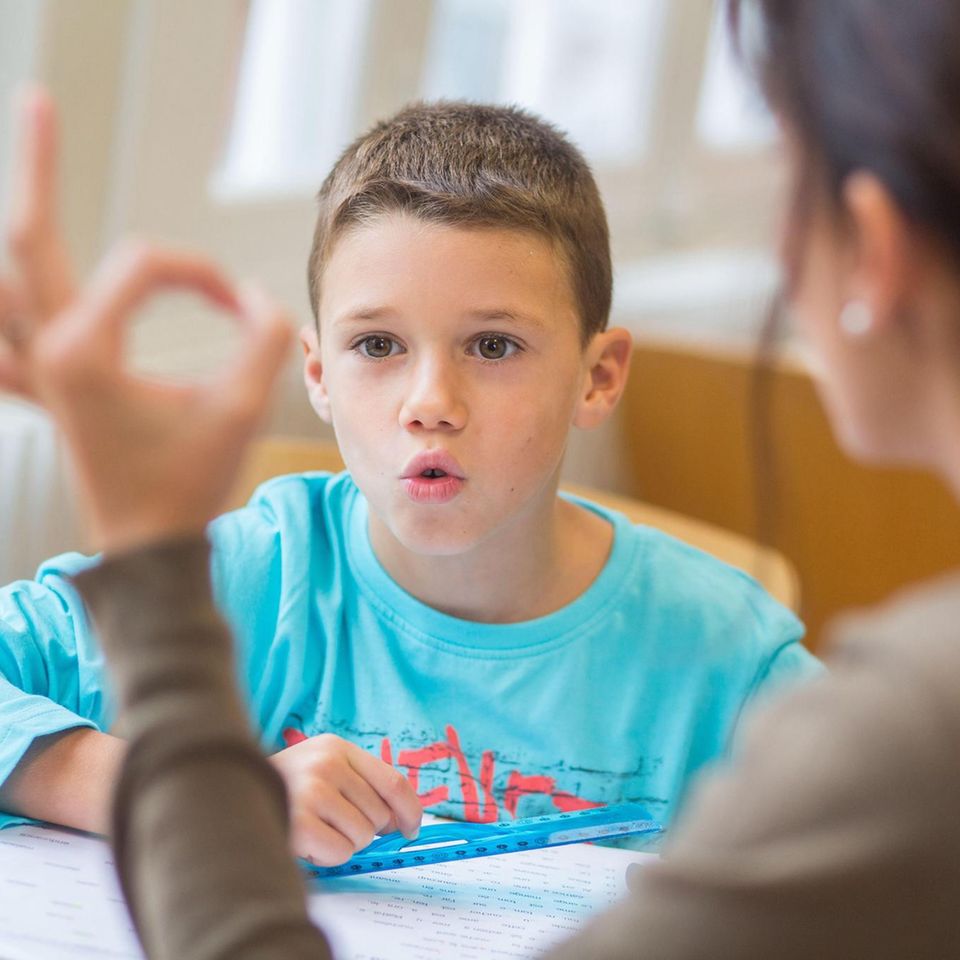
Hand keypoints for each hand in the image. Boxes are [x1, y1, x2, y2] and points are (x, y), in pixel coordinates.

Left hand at [0, 90, 292, 552]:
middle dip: (36, 167)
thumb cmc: (190, 485)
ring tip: (24, 187)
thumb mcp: (240, 409)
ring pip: (4, 281)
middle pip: (30, 237)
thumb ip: (263, 338)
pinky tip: (5, 287)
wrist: (150, 551)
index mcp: (85, 350)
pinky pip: (7, 338)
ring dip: (17, 233)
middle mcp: (48, 350)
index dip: (200, 273)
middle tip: (39, 100)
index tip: (238, 304)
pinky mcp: (52, 388)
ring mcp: (41, 371)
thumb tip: (255, 298)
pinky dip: (3, 303)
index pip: (144, 265)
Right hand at [269, 734, 422, 865]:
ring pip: (362, 837)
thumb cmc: (284, 790)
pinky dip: (327, 856)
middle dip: (363, 829)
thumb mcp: (322, 770)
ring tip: (314, 828)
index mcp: (335, 747)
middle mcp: (326, 763)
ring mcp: (311, 791)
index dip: (409, 810)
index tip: (411, 828)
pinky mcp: (299, 822)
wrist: (227, 796)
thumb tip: (400, 823)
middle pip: (379, 815)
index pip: (392, 781)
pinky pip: (340, 853)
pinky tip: (306, 841)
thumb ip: (360, 786)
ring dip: (343, 842)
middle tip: (332, 824)